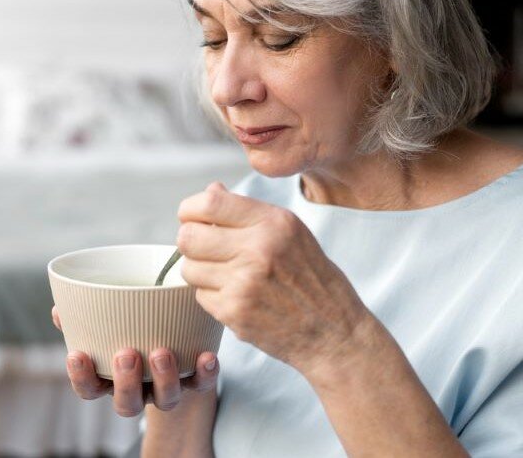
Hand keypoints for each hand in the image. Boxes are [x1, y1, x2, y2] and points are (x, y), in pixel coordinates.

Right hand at [51, 305, 218, 416]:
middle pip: (128, 404)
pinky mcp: (195, 381)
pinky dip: (205, 373)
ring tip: (161, 352)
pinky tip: (207, 356)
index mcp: (110, 379)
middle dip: (126, 382)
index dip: (82, 377)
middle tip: (126, 354)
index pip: (89, 389)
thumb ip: (81, 317)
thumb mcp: (104, 325)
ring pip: (165, 399)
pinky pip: (202, 385)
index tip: (77, 355)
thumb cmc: (129, 330)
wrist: (174, 340)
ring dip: (163, 378)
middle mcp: (138, 390)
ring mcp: (166, 389)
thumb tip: (60, 308)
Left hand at [176, 182, 369, 373]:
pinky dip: (212, 296)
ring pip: (189, 268)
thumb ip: (248, 211)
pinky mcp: (235, 312)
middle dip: (191, 242)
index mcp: (274, 222)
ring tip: (226, 275)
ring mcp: (244, 283)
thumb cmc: (312, 279)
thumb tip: (210, 190)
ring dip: (201, 271)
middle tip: (206, 249)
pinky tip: (237, 297)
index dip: (190, 209)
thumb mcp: (292, 233)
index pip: (209, 203)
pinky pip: (200, 296)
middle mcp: (258, 249)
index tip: (193, 217)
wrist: (334, 332)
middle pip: (188, 236)